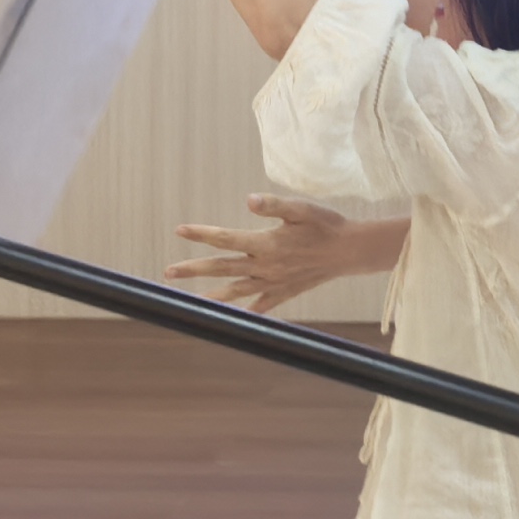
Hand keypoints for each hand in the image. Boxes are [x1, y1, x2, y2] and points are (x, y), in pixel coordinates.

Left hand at [171, 195, 402, 312]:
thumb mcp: (301, 208)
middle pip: (222, 268)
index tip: (180, 230)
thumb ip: (274, 205)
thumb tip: (248, 200)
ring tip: (190, 301)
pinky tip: (233, 317)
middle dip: (193, 270)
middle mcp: (265, 266)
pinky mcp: (284, 292)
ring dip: (211, 295)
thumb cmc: (325, 225)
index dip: (201, 234)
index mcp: (265, 244)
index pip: (225, 238)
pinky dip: (245, 310)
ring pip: (235, 291)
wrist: (350, 251)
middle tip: (169, 273)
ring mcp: (273, 282)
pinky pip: (260, 305)